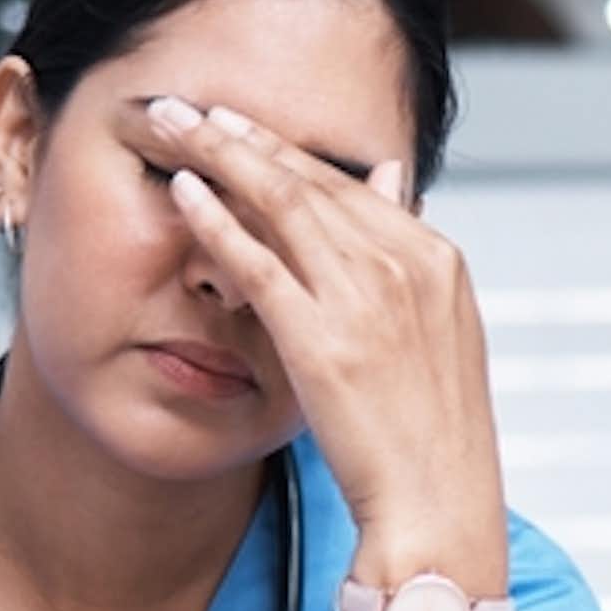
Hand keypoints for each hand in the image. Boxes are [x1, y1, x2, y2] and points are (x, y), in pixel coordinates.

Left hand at [139, 92, 508, 591]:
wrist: (439, 505)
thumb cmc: (431, 434)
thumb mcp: (437, 330)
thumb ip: (406, 252)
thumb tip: (389, 177)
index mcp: (433, 257)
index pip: (348, 183)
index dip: (285, 149)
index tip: (238, 125)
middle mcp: (402, 263)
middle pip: (309, 179)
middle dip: (241, 134)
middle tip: (186, 105)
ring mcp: (363, 298)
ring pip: (281, 202)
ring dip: (219, 156)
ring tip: (172, 126)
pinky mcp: (322, 339)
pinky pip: (259, 263)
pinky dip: (217, 221)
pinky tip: (181, 193)